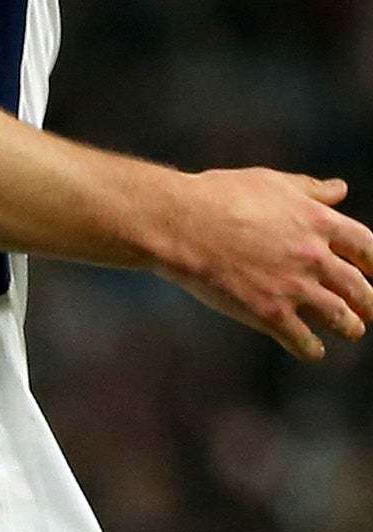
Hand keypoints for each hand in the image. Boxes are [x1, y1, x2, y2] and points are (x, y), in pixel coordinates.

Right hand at [163, 170, 372, 360]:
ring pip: (343, 320)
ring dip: (350, 327)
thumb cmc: (219, 195)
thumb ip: (309, 188)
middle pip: (362, 290)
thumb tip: (340, 189)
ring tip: (349, 330)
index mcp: (318, 222)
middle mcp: (314, 257)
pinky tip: (312, 349)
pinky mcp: (270, 314)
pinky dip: (313, 349)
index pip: (369, 249)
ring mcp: (294, 288)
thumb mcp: (269, 181)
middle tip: (368, 309)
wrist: (178, 223)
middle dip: (370, 303)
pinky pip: (306, 342)